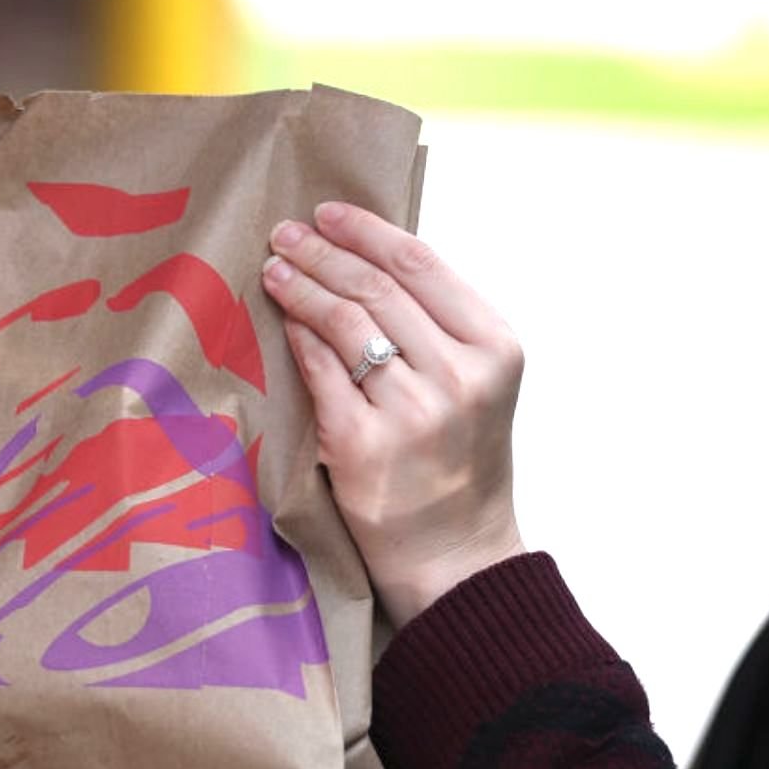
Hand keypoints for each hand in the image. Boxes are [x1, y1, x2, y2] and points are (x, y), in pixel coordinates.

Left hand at [260, 202, 525, 624]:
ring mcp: (411, 411)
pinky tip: (282, 320)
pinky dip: (298, 338)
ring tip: (274, 268)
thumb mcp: (477, 384)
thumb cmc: (459, 463)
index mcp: (495, 348)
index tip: (328, 212)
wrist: (456, 556)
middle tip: (284, 233)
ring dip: (301, 286)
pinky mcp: (364, 445)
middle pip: (375, 287)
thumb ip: (439, 327)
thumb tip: (369, 258)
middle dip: (322, 252)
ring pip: (343, 323)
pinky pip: (320, 373)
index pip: (421, 264)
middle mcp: (459, 375)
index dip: (368, 230)